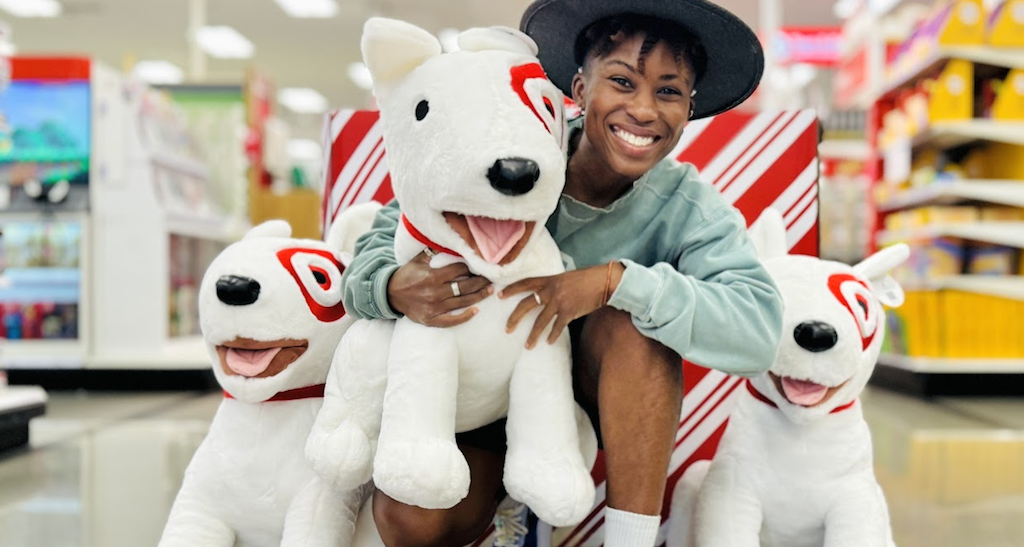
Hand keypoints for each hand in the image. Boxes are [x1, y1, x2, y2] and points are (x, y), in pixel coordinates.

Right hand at [387, 251, 492, 327]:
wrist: (390, 294)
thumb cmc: (406, 275)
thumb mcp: (418, 259)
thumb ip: (433, 250)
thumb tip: (449, 240)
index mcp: (432, 276)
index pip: (459, 270)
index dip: (471, 267)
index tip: (480, 266)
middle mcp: (434, 292)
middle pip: (464, 286)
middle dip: (480, 282)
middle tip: (492, 278)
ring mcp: (433, 307)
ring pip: (462, 302)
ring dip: (478, 296)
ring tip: (490, 291)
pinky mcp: (431, 319)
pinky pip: (451, 321)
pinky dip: (464, 317)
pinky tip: (475, 311)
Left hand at [500, 262, 622, 348]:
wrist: (602, 281)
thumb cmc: (585, 279)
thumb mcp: (565, 278)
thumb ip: (553, 285)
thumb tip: (544, 294)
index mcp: (548, 280)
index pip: (525, 283)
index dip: (511, 289)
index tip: (499, 295)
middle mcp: (550, 291)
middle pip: (526, 305)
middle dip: (514, 318)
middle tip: (507, 328)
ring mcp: (559, 302)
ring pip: (540, 321)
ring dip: (533, 335)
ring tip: (527, 345)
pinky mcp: (569, 312)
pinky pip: (557, 327)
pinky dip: (552, 336)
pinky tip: (548, 342)